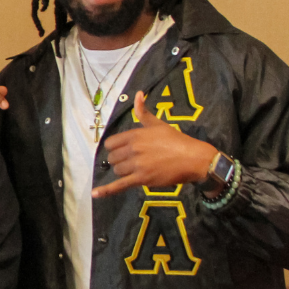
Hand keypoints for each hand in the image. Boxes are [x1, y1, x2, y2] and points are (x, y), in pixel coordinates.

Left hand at [93, 92, 219, 198]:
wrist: (193, 158)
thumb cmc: (177, 141)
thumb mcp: (158, 124)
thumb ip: (144, 112)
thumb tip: (137, 94)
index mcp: (135, 135)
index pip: (111, 143)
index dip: (115, 148)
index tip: (122, 150)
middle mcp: (133, 149)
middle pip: (112, 158)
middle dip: (119, 160)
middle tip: (132, 161)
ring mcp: (137, 165)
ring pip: (117, 170)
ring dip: (123, 172)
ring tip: (136, 170)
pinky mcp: (142, 179)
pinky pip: (119, 186)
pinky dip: (106, 191)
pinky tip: (95, 194)